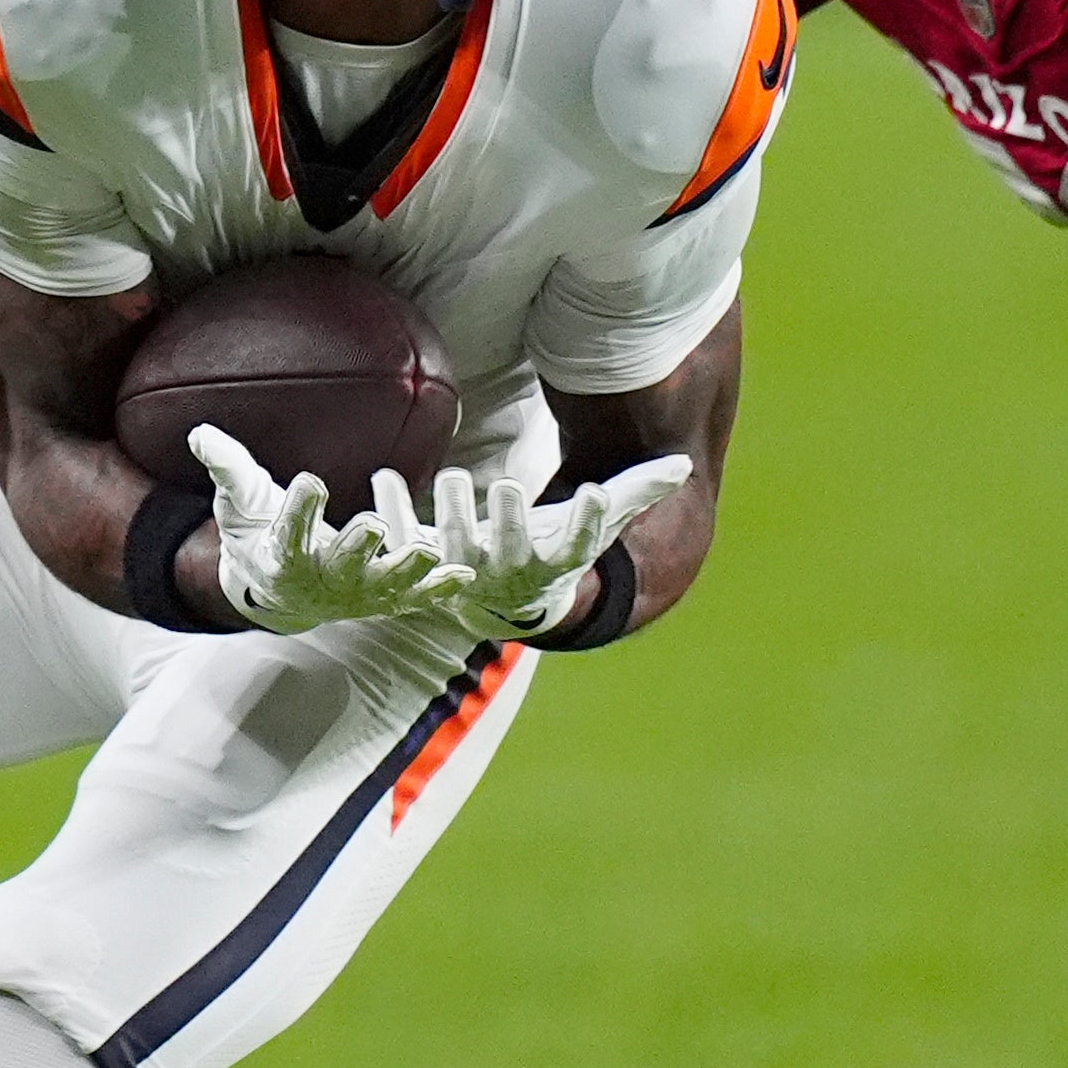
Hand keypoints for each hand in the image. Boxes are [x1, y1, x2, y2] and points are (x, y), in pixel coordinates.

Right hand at [190, 426, 471, 633]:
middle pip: (338, 567)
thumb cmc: (259, 535)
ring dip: (404, 570)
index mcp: (280, 560)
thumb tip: (201, 432)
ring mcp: (355, 595)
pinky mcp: (384, 598)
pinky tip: (464, 575)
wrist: (278, 591)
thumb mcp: (240, 502)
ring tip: (425, 551)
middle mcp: (320, 583)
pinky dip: (438, 589)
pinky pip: (414, 597)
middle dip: (354, 548)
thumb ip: (228, 468)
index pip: (287, 536)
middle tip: (370, 526)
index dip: (298, 510)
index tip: (310, 480)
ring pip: (381, 586)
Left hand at [401, 455, 691, 641]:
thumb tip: (683, 464)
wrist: (502, 603)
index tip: (595, 495)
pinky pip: (406, 540)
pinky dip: (393, 512)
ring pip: (457, 546)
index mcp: (554, 563)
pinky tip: (384, 477)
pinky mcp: (426, 566)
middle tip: (510, 486)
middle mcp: (511, 573)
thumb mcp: (594, 527)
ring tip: (452, 477)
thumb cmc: (553, 551)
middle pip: (512, 547)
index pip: (578, 545)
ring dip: (453, 514)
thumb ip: (635, 493)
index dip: (587, 522)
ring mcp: (465, 573)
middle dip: (511, 520)